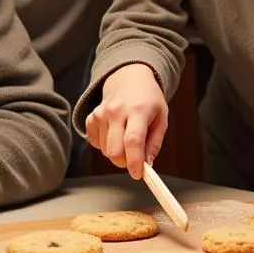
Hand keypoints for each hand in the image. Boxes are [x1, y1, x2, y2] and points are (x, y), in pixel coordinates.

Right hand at [85, 64, 167, 179]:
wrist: (129, 77)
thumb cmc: (148, 99)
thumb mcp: (161, 117)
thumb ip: (155, 143)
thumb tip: (147, 165)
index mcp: (138, 110)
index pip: (133, 141)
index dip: (134, 162)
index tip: (138, 175)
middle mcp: (117, 111)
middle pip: (114, 150)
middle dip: (124, 163)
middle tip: (134, 160)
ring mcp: (102, 113)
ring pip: (105, 150)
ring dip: (117, 153)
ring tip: (126, 138)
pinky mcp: (92, 117)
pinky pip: (95, 143)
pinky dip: (104, 145)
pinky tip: (114, 133)